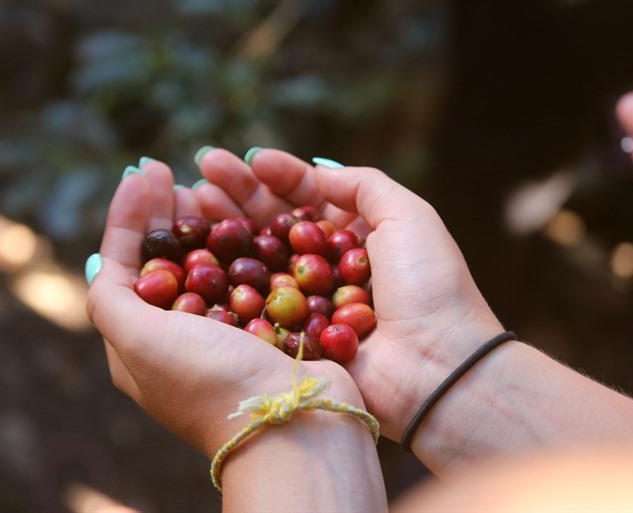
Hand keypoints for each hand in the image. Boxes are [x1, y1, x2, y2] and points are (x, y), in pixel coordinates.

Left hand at [85, 160, 364, 457]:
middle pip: (170, 260)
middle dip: (166, 213)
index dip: (130, 217)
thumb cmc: (210, 382)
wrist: (294, 422)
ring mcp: (231, 330)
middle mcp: (184, 336)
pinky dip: (248, 240)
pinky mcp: (271, 323)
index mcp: (143, 345)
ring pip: (213, 261)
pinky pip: (253, 271)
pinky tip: (250, 215)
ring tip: (208, 185)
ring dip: (207, 220)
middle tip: (173, 173)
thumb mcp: (139, 343)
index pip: (125, 267)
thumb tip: (99, 258)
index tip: (144, 173)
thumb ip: (110, 299)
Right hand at [193, 148, 503, 442]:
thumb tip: (319, 171)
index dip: (280, 175)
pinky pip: (255, 303)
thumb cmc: (429, 286)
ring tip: (194, 197)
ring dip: (227, 228)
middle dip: (241, 194)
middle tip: (204, 168)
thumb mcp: (409, 216)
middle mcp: (329, 268)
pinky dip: (228, 279)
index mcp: (359, 236)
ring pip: (258, 259)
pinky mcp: (293, 337)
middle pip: (276, 223)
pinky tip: (200, 252)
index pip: (311, 198)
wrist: (438, 367)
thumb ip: (364, 185)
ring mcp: (308, 303)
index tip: (249, 157)